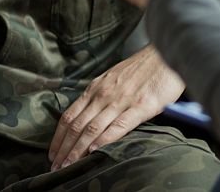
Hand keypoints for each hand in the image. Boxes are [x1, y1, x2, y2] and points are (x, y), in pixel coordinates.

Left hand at [47, 45, 183, 169]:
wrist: (167, 51)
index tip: (52, 153)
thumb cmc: (143, 67)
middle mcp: (104, 94)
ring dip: (78, 150)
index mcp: (96, 88)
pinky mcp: (141, 106)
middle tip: (55, 167)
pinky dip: (104, 140)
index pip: (69, 116)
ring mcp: (121, 100)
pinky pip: (119, 126)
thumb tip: (89, 116)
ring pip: (92, 128)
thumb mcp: (114, 77)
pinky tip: (95, 151)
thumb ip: (101, 95)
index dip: (58, 137)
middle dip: (64, 149)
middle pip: (76, 125)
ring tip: (69, 166)